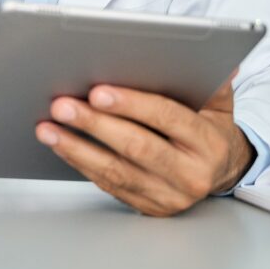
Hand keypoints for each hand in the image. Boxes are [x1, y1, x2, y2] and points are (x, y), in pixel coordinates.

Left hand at [35, 74, 254, 215]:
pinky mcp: (149, 207)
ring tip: (48, 128)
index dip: (132, 104)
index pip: (168, 118)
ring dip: (77, 148)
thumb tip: (220, 61)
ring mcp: (169, 196)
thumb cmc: (210, 129)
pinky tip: (61, 146)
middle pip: (137, 147)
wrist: (221, 172)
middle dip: (95, 124)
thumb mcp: (219, 103)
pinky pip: (109, 185)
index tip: (98, 92)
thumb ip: (213, 82)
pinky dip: (81, 163)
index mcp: (209, 143)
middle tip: (62, 105)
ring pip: (117, 171)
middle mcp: (191, 174)